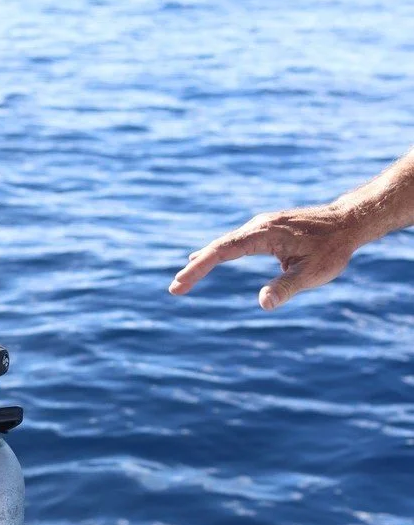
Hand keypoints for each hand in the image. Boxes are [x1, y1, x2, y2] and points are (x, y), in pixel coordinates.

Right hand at [168, 201, 364, 310]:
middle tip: (175, 289)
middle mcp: (257, 226)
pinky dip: (218, 253)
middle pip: (217, 247)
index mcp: (263, 234)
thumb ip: (286, 288)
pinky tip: (207, 257)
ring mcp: (261, 226)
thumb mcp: (313, 272)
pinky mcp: (266, 229)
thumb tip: (263, 304)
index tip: (179, 285)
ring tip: (184, 278)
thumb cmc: (333, 248)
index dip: (198, 268)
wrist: (349, 220)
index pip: (221, 251)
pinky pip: (235, 242)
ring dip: (204, 260)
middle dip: (195, 268)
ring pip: (225, 243)